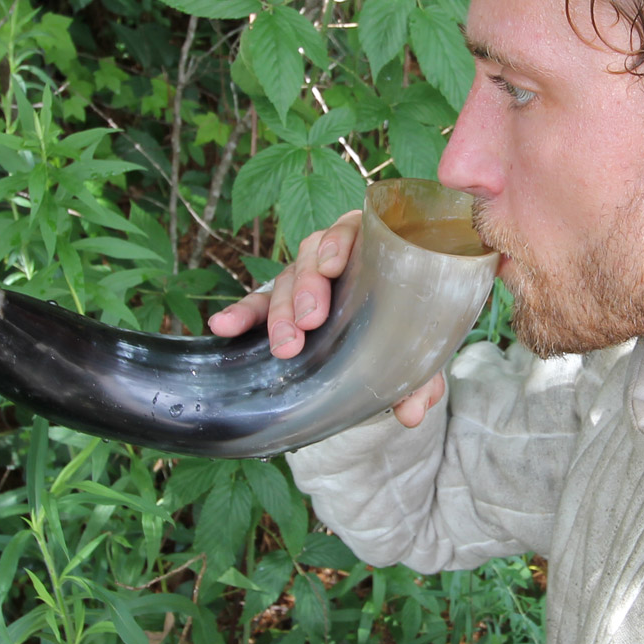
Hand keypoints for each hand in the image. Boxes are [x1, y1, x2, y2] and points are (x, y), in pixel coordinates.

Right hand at [208, 209, 443, 427]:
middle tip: (310, 321)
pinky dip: (240, 314)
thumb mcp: (417, 354)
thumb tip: (413, 413)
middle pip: (313, 257)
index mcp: (372, 251)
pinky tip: (222, 326)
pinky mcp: (280, 304)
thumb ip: (421, 379)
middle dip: (308, 287)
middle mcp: (335, 259)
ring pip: (286, 281)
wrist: (387, 348)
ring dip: (281, 311)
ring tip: (283, 344)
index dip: (339, 241)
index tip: (334, 266)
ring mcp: (304, 279)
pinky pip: (256, 305)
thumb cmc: (407, 333)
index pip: (352, 230)